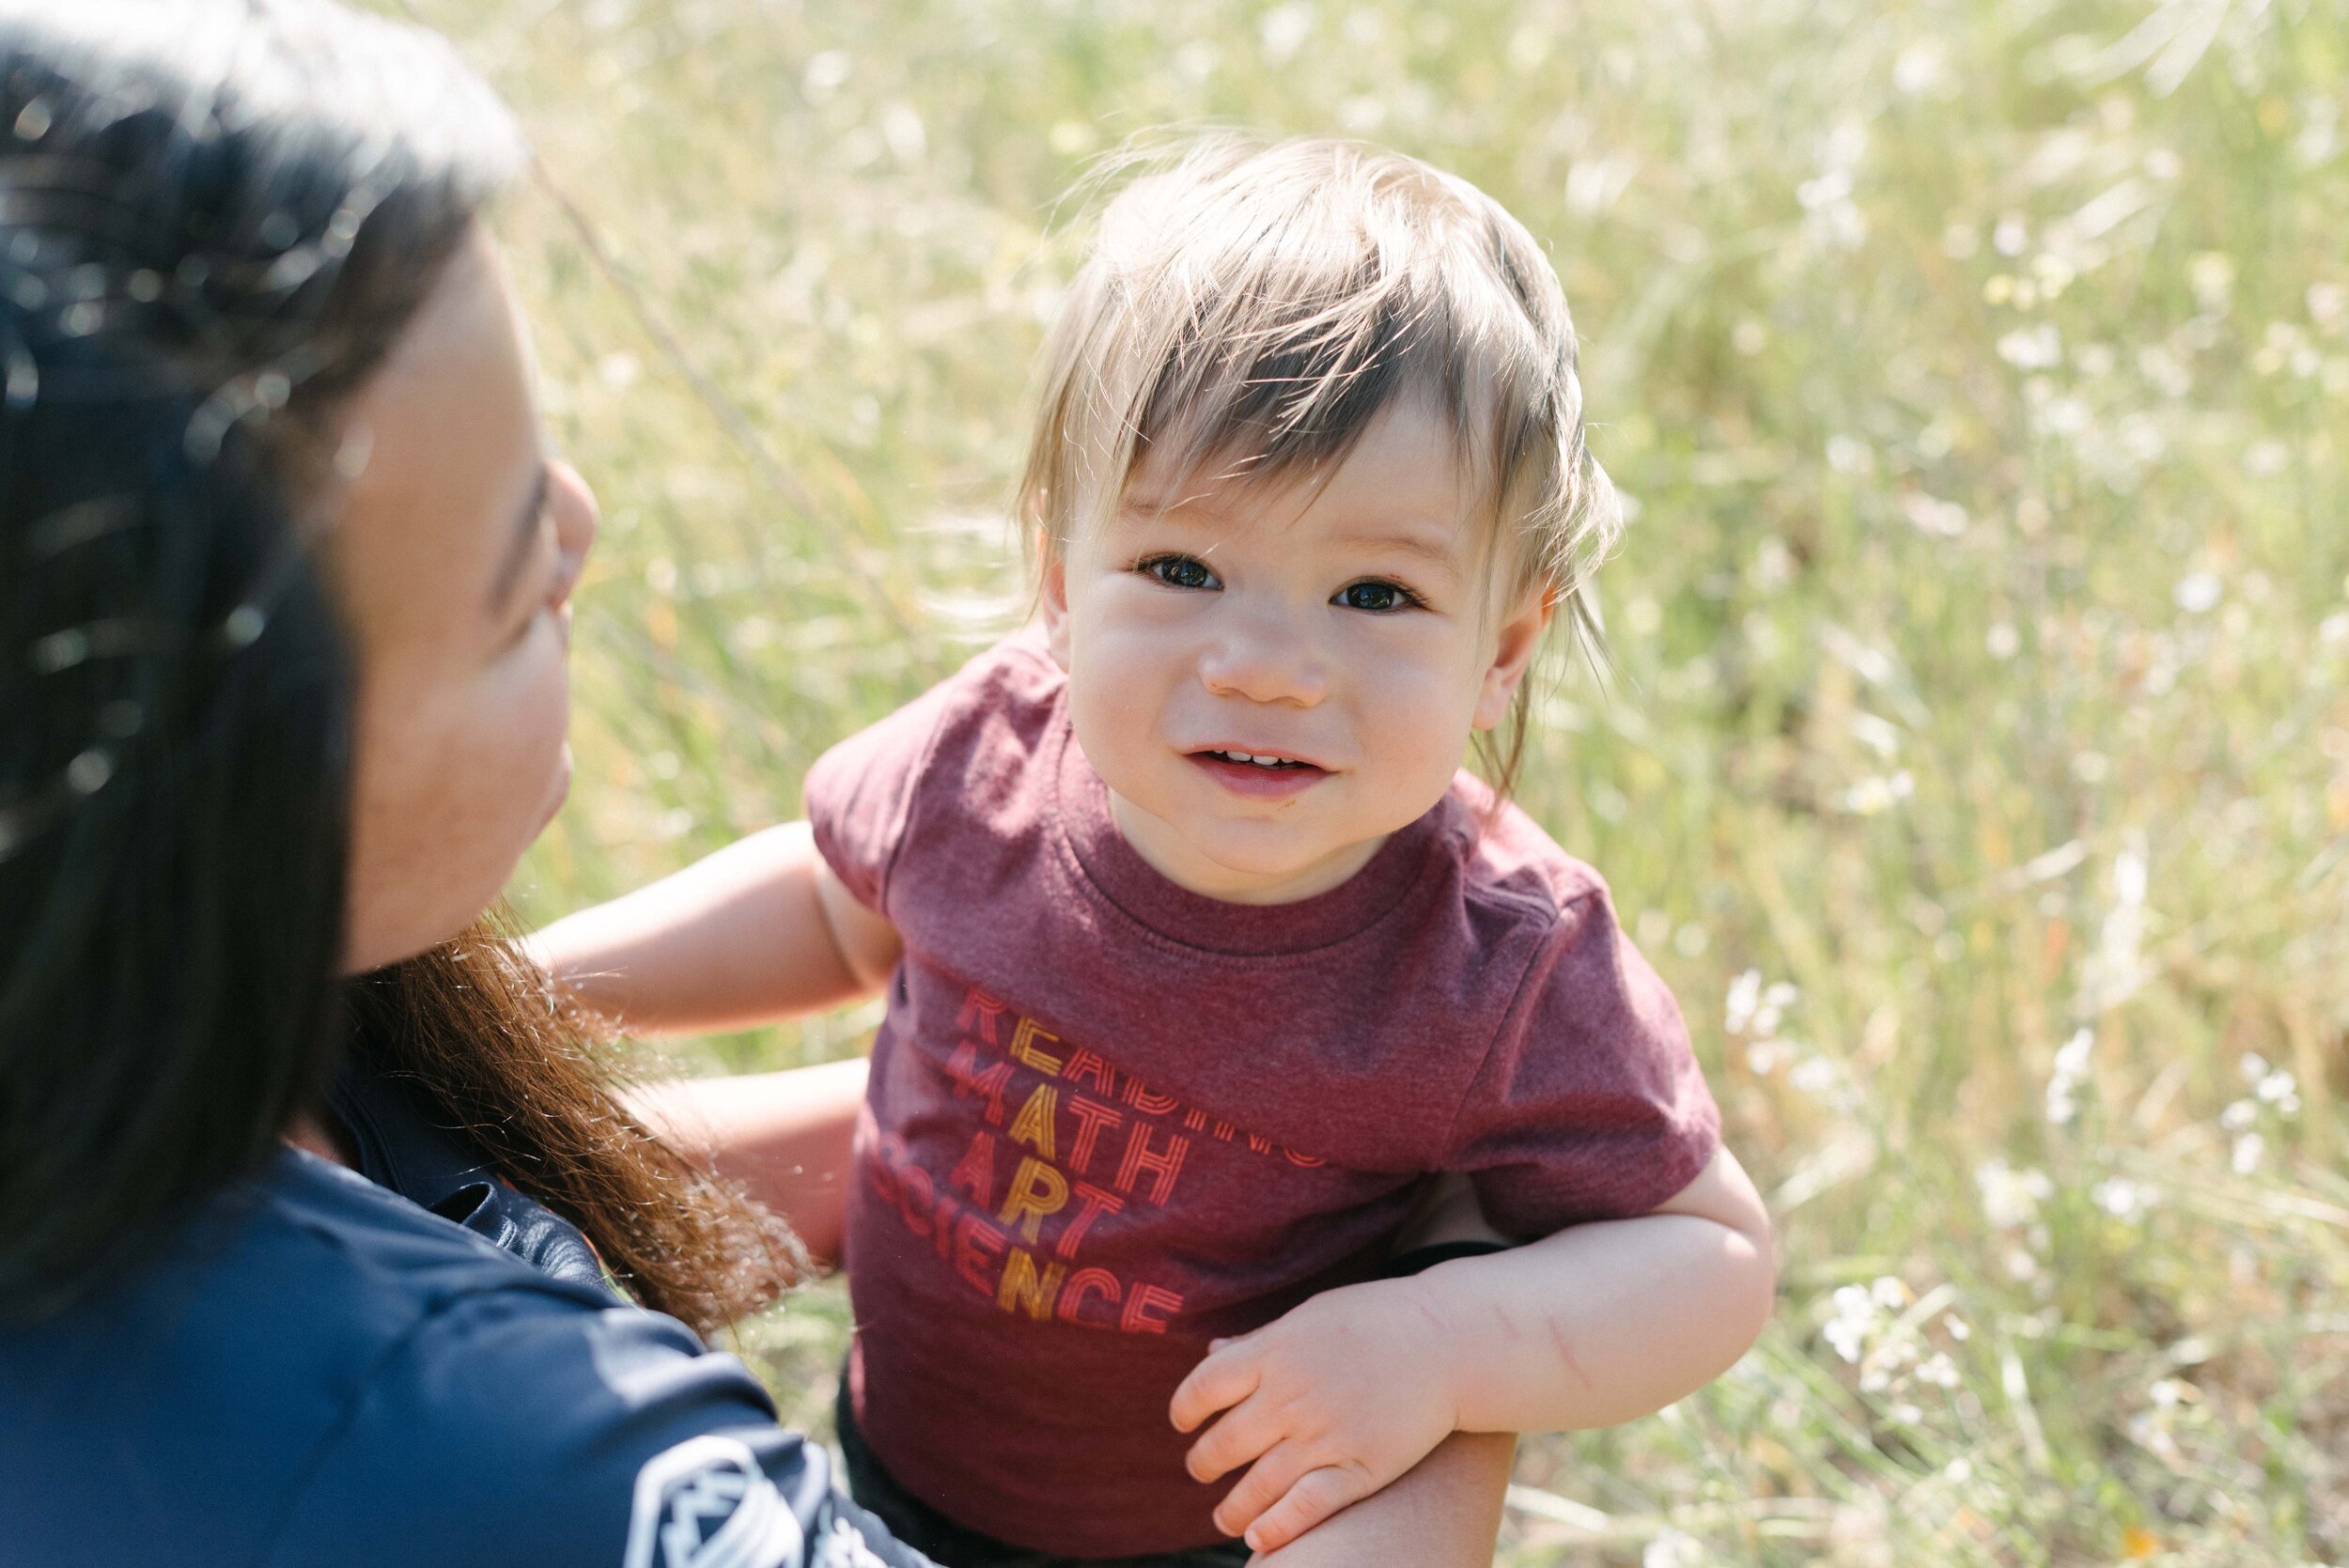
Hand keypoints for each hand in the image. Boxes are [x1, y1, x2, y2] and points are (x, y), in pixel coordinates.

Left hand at [1169, 1278, 1459, 1553]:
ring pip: (1257, 1486)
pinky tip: (1257, 1538)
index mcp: (1276, 1352)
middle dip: (1202, 1463)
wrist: (1449, 1341)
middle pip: (1224, 1443)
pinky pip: (1305, 1508)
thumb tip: (1212, 1351)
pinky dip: (1276, 1529)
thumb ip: (1260, 1341)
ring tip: (1223, 1517)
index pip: (1203, 1387)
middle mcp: (1293, 1396)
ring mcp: (1326, 1435)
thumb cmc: (1375, 1322)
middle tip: (1201, 1468)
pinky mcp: (1360, 1468)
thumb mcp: (1310, 1318)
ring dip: (1231, 1508)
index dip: (1183, 1410)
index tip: (1183, 1422)